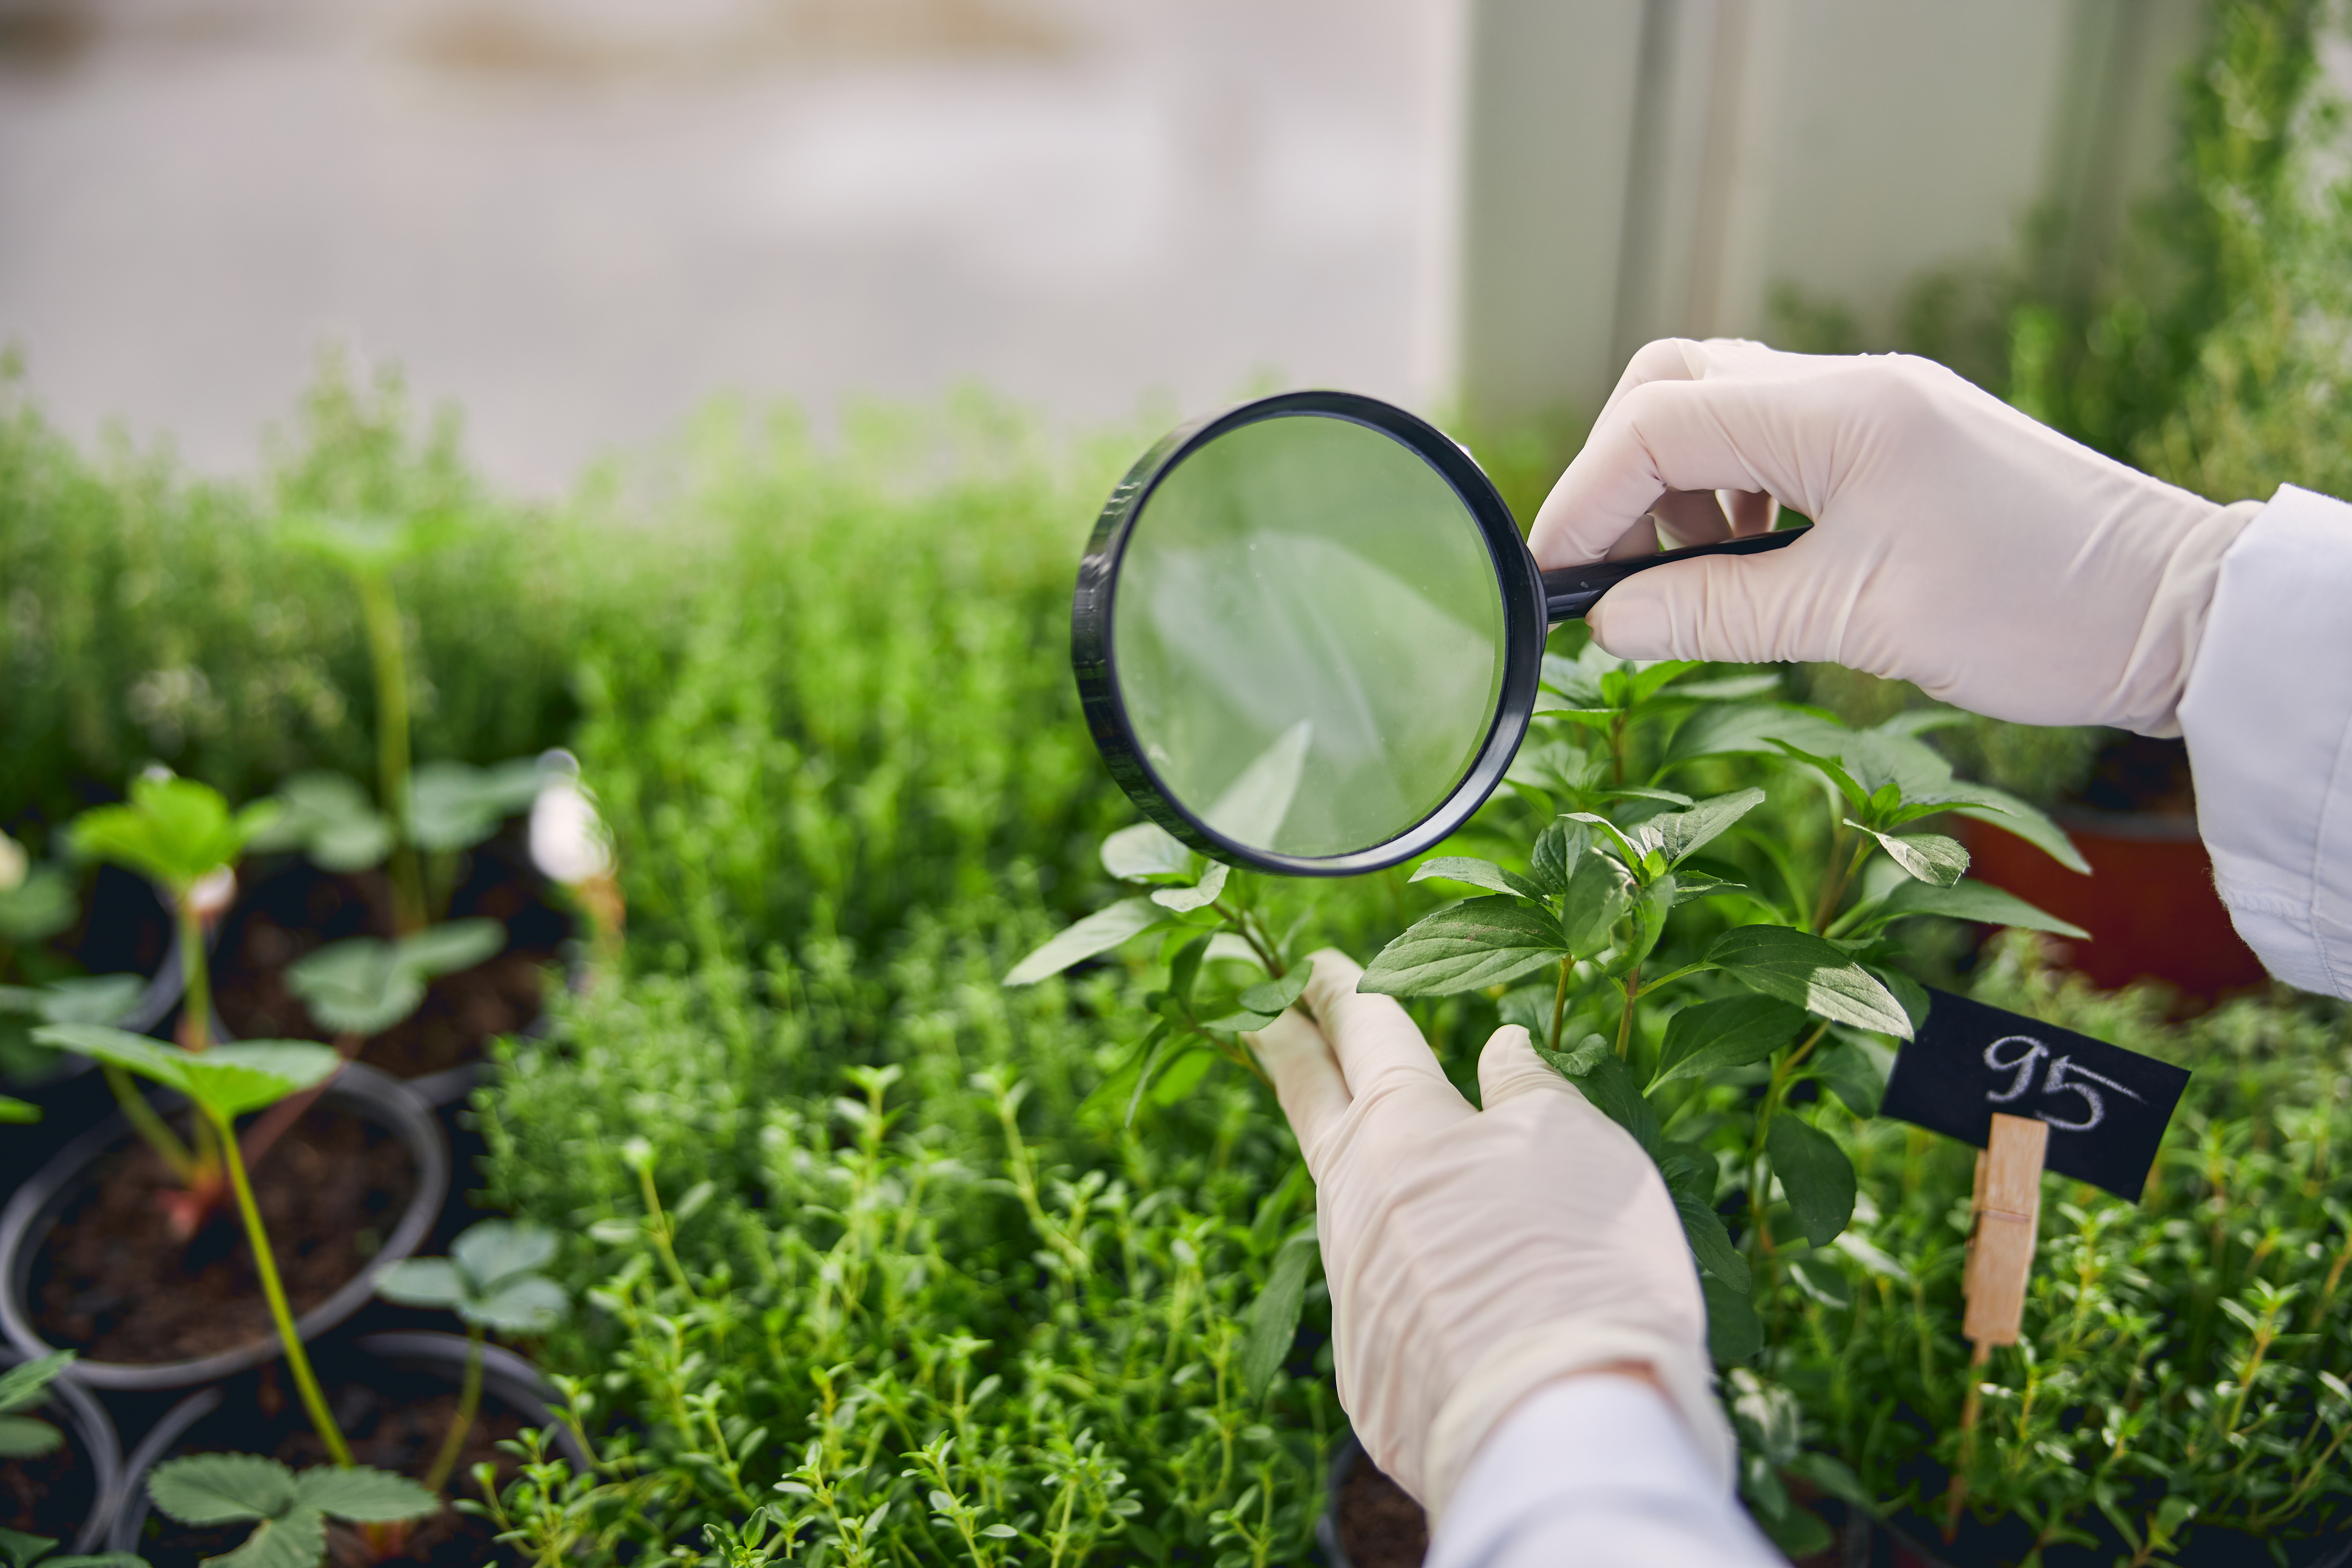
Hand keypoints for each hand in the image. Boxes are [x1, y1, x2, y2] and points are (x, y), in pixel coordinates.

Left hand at [1247, 950, 1731, 1515]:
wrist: (1559, 1428)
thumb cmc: (1580, 1262)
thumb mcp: (1577, 1145)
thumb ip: (1532, 1091)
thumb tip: (1502, 1049)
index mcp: (1404, 1124)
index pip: (1366, 1031)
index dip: (1341, 989)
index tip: (1313, 965)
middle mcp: (1354, 1196)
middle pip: (1308, 1098)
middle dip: (1283, 1044)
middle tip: (1251, 1007)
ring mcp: (1350, 1285)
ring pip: (1341, 1199)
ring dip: (1346, 1162)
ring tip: (1355, 1139)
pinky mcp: (1362, 1367)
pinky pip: (1378, 1295)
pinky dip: (1396, 1273)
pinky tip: (1428, 1285)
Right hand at [1529, 339, 2260, 736]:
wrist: (2176, 611)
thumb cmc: (2035, 609)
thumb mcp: (1857, 619)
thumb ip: (1719, 610)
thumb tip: (1609, 624)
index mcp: (1840, 410)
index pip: (1659, 420)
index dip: (1587, 496)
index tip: (1553, 574)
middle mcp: (1852, 389)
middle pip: (1678, 383)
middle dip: (1621, 471)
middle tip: (1610, 567)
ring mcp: (1877, 410)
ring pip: (1724, 408)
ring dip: (1675, 485)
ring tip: (1682, 576)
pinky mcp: (1897, 444)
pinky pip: (1776, 443)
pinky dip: (1732, 495)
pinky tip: (1746, 561)